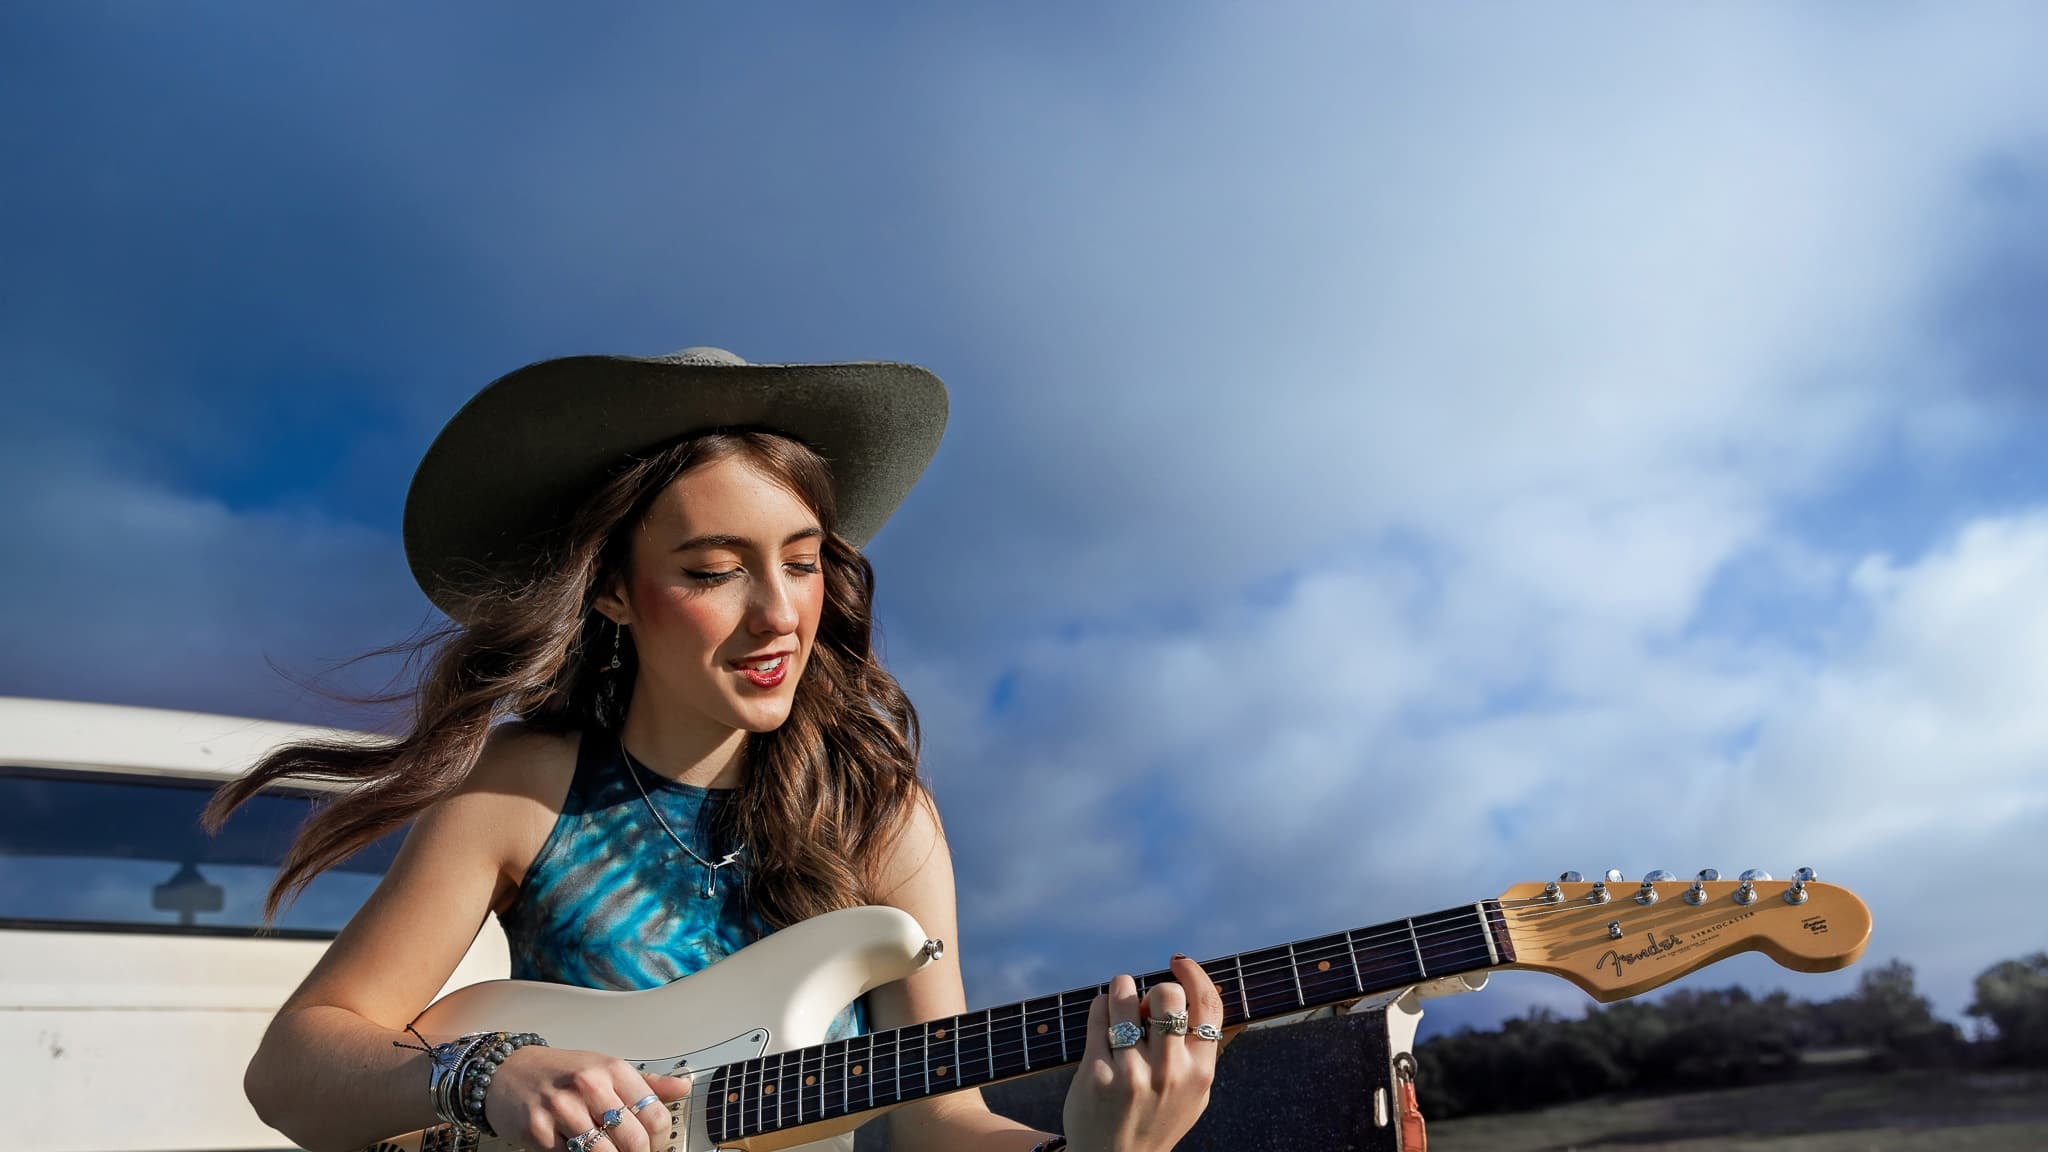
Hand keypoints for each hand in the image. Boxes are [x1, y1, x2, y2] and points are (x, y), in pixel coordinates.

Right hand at [485, 1044, 691, 1151]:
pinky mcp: (538, 1131)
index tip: (655, 1147)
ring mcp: (562, 1109)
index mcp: (612, 1069)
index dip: (660, 1140)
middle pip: (632, 1140)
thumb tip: (682, 1087)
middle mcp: (588, 1086)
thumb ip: (645, 1083)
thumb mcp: (604, 1068)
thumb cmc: (561, 1072)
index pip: (653, 1114)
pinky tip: (579, 1151)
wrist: (508, 1072)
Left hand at [1062, 954, 1221, 1151]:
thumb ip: (1203, 1049)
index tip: (1178, 962)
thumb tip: (1203, 989)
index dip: (1194, 973)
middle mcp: (1169, 1072)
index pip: (1207, 1005)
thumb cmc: (1157, 1117)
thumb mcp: (1196, 1093)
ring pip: (1125, 995)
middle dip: (1152, 991)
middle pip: (1166, 994)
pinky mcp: (1096, 1072)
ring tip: (1119, 1006)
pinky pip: (1099, 1012)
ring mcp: (1131, 1072)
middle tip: (1143, 1009)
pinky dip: (1102, 1006)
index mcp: (1200, 1073)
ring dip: (1122, 991)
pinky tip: (1104, 1017)